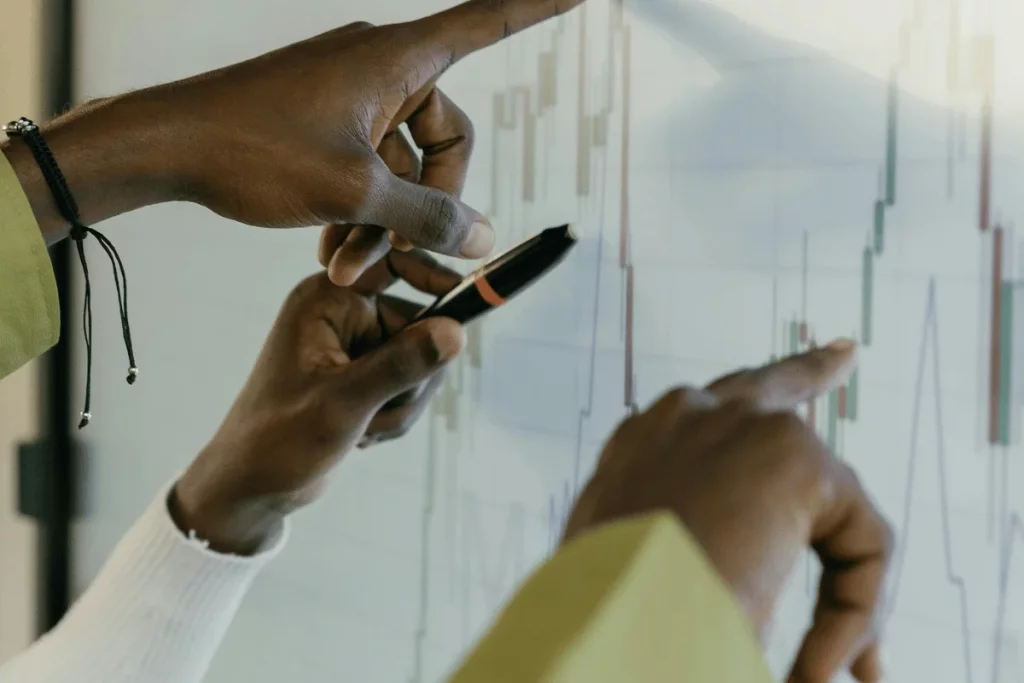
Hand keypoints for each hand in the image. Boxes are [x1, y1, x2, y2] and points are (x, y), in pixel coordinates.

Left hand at [1, 0, 582, 253]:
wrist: (167, 147)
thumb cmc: (253, 150)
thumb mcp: (353, 191)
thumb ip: (427, 217)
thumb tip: (485, 239)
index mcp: (397, 59)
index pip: (490, 21)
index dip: (542, 5)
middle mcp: (381, 70)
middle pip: (446, 141)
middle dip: (426, 210)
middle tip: (400, 263)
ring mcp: (353, 99)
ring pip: (402, 170)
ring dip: (384, 226)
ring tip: (350, 270)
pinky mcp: (328, 124)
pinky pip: (369, 172)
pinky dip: (360, 214)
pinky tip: (335, 255)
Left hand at [171, 250, 464, 554]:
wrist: (251, 486)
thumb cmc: (279, 439)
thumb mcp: (345, 402)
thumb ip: (402, 364)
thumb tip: (456, 333)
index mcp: (328, 299)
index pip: (398, 265)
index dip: (436, 280)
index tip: (466, 310)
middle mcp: (342, 314)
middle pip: (422, 327)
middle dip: (413, 379)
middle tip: (379, 411)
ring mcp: (354, 346)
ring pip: (421, 363)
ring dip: (403, 404)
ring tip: (365, 428)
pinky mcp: (362, 374)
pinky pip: (409, 386)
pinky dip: (396, 415)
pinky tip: (364, 434)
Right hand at [563, 340, 893, 682]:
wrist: (608, 618)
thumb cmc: (605, 610)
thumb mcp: (621, 571)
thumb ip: (661, 547)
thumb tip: (706, 581)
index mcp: (639, 450)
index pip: (700, 418)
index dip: (739, 413)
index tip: (772, 388)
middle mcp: (686, 419)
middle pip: (766, 387)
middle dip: (809, 370)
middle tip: (844, 354)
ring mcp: (739, 425)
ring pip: (829, 505)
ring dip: (839, 599)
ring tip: (814, 670)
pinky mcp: (793, 456)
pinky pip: (859, 543)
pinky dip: (852, 614)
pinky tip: (816, 665)